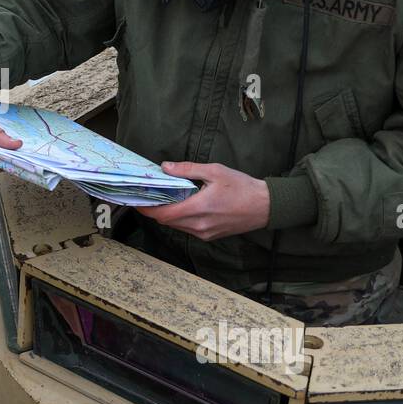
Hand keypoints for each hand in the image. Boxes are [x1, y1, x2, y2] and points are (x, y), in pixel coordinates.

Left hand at [138, 161, 269, 240]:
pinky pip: (187, 229)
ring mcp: (204, 233)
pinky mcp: (210, 236)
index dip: (147, 209)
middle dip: (155, 210)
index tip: (137, 200)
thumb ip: (187, 169)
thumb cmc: (242, 186)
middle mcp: (199, 225)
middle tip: (149, 195)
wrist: (265, 206)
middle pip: (166, 221)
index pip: (163, 214)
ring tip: (165, 198)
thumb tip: (165, 167)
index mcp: (198, 208)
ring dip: (168, 214)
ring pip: (176, 226)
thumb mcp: (214, 171)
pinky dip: (180, 218)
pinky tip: (183, 205)